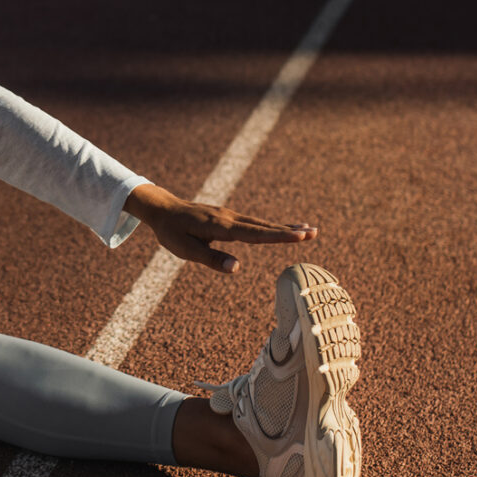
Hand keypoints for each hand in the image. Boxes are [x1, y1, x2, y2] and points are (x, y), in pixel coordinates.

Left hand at [123, 183, 318, 273]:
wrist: (162, 208)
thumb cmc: (172, 232)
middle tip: (314, 232)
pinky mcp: (228, 217)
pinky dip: (271, 226)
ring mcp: (230, 216)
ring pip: (262, 224)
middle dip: (289, 230)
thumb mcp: (185, 250)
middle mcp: (230, 218)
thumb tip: (237, 268)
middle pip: (264, 227)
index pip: (255, 234)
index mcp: (221, 227)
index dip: (278, 236)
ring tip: (308, 230)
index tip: (299, 236)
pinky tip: (281, 228)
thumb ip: (211, 259)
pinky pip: (254, 223)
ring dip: (284, 227)